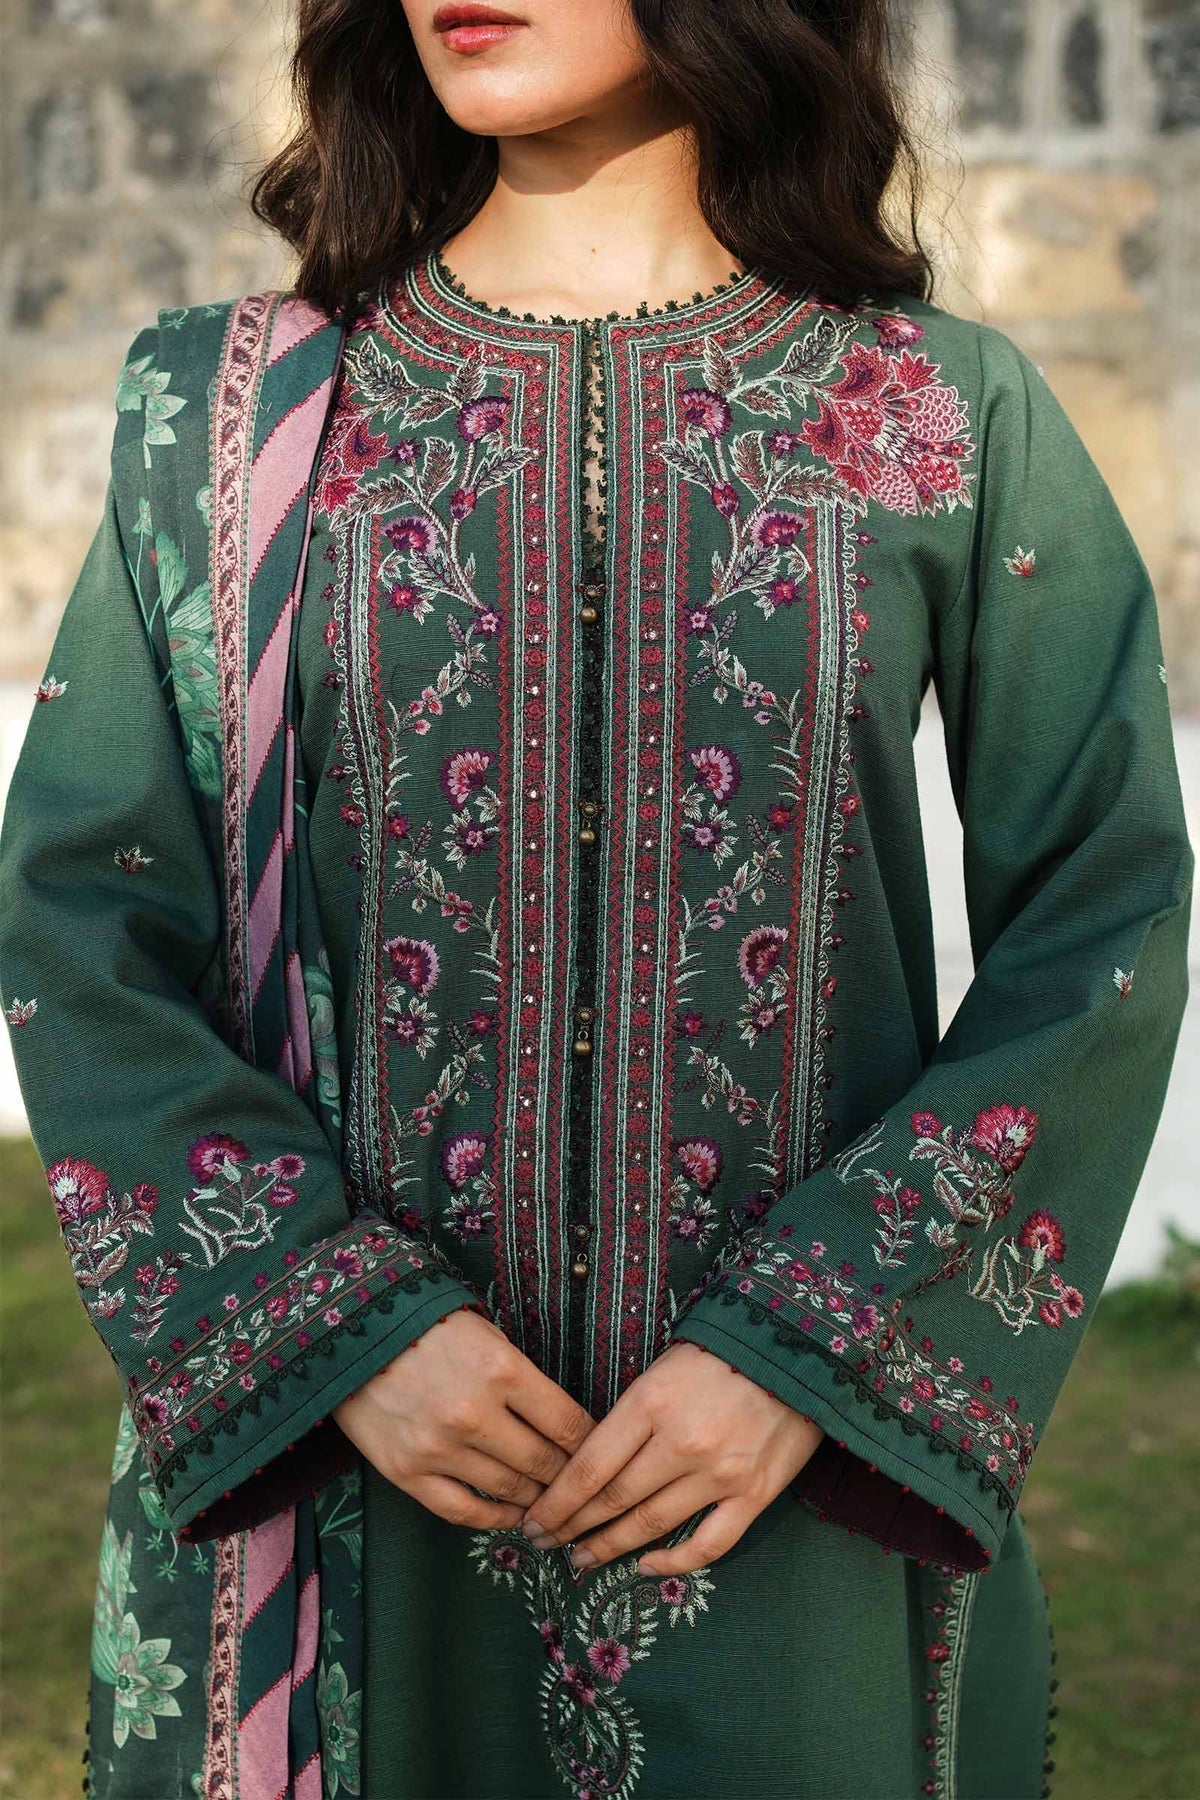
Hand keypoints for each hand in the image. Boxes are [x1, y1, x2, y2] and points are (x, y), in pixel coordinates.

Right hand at [333, 1306, 595, 1530]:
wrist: (353, 1335)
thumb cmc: (430, 1328)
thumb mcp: (488, 1337)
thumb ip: (524, 1381)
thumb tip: (565, 1425)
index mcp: (502, 1370)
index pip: (567, 1423)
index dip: (589, 1444)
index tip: (598, 1452)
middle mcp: (474, 1413)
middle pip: (544, 1463)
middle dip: (568, 1478)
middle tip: (581, 1486)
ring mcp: (439, 1447)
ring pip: (509, 1490)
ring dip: (537, 1501)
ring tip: (551, 1504)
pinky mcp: (407, 1472)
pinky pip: (463, 1510)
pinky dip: (495, 1518)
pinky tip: (513, 1515)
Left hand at [518, 1340, 824, 1575]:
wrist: (797, 1347)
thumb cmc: (720, 1352)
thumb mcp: (662, 1369)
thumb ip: (630, 1417)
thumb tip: (591, 1465)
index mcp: (650, 1402)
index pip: (590, 1467)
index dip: (556, 1501)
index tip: (534, 1519)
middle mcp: (681, 1442)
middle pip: (612, 1500)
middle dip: (572, 1526)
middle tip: (545, 1543)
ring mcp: (720, 1473)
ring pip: (651, 1525)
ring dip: (610, 1547)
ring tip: (583, 1558)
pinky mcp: (755, 1494)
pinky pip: (709, 1544)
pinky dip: (673, 1561)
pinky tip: (646, 1566)